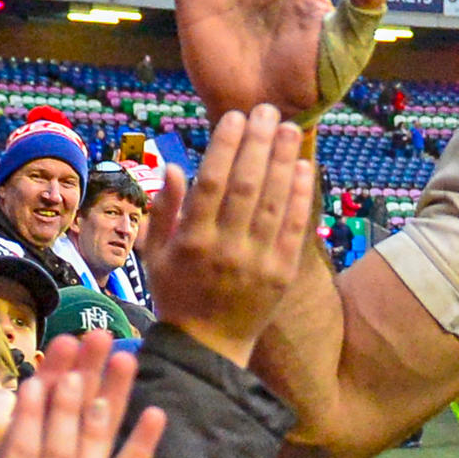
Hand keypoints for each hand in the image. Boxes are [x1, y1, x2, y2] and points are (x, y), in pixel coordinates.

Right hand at [142, 103, 316, 365]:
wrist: (208, 346)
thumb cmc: (177, 295)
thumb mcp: (155, 255)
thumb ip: (163, 210)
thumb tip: (174, 167)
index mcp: (192, 241)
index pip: (212, 182)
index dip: (226, 146)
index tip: (235, 117)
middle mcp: (226, 249)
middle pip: (247, 185)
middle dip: (259, 143)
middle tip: (268, 111)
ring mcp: (256, 262)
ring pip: (273, 202)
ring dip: (283, 161)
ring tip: (290, 129)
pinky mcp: (281, 274)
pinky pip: (294, 229)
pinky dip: (299, 197)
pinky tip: (303, 168)